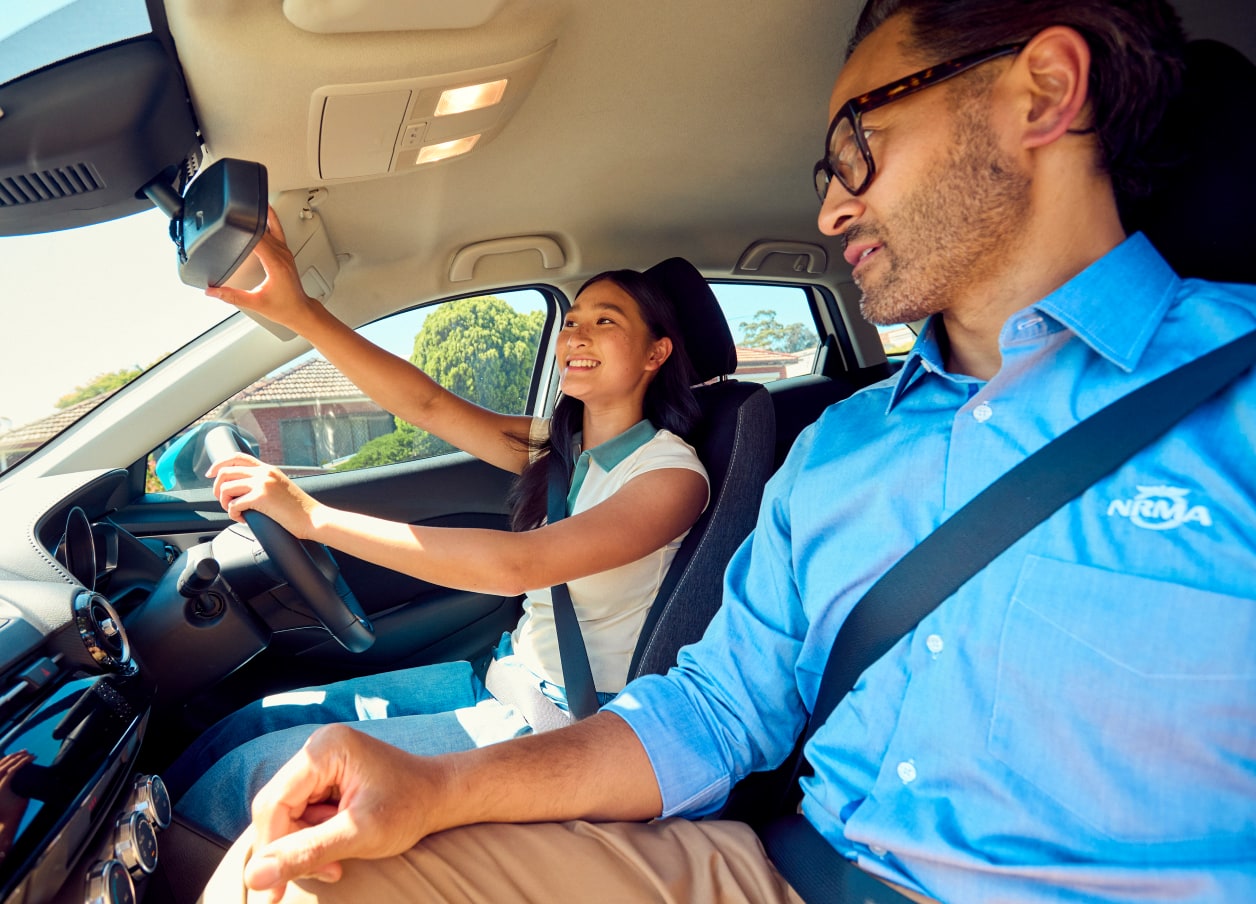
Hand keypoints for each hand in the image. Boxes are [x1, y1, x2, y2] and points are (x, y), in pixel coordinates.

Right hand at [205, 207, 318, 329]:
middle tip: (233, 210)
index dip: (244, 227)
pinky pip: (278, 231)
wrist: (300, 311)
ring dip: (260, 216)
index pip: (258, 239)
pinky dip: (270, 220)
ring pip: (273, 226)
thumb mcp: (255, 303)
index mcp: (276, 264)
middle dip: (248, 220)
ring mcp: (285, 252)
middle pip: (263, 229)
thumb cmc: (284, 308)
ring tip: (248, 203)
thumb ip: (231, 296)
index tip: (232, 220)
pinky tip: (263, 213)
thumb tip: (212, 291)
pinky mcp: (285, 253)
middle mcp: (282, 255)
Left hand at [208, 452, 319, 538]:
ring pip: (226, 487)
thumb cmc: (299, 509)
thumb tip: (245, 491)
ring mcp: (262, 484)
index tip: (211, 474)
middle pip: (226, 470)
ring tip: (234, 511)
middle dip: (217, 487)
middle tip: (221, 500)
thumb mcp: (281, 488)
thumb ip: (266, 484)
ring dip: (224, 502)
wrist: (313, 518)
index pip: (237, 457)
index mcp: (268, 469)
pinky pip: (233, 504)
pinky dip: (233, 513)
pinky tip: (242, 518)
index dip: (219, 463)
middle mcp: (264, 473)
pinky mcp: (261, 498)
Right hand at [243, 724, 437, 899]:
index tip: (273, 891)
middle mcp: (317, 749)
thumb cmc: (410, 808)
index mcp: (324, 749)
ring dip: (305, 846)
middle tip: (327, 872)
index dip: (269, 848)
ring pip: (286, 816)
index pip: (272, 803)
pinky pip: (301, 814)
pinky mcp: (325, 778)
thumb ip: (307, 852)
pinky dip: (315, 838)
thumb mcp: (359, 834)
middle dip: (293, 848)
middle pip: (276, 810)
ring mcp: (321, 762)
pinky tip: (339, 847)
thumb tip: (253, 877)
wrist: (441, 796)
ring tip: (337, 863)